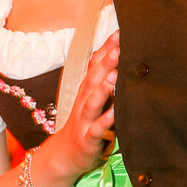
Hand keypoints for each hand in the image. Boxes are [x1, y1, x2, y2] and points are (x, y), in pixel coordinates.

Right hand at [52, 32, 118, 179]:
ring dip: (102, 88)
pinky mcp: (87, 139)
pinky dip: (105, 121)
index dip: (106, 48)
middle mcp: (84, 101)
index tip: (120, 32)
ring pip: (92, 102)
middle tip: (119, 46)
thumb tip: (123, 58)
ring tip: (114, 75)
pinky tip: (115, 113)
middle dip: (106, 62)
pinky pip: (96, 129)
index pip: (95, 65)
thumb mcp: (93, 98)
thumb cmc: (84, 123)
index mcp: (87, 90)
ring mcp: (84, 120)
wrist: (63, 155)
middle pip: (93, 78)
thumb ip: (105, 79)